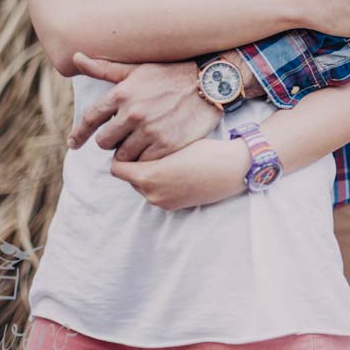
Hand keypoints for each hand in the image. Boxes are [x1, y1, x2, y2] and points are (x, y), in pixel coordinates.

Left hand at [66, 53, 222, 161]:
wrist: (209, 84)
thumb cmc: (171, 74)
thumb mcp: (137, 69)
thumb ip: (105, 69)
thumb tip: (76, 57)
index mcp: (122, 94)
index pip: (90, 119)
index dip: (79, 134)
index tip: (73, 144)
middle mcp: (132, 113)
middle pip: (105, 142)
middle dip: (111, 141)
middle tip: (124, 136)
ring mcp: (149, 130)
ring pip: (124, 156)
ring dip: (128, 152)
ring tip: (140, 142)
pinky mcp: (166, 145)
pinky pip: (144, 162)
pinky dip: (146, 159)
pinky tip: (154, 149)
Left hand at [111, 139, 249, 210]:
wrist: (232, 169)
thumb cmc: (205, 149)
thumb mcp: (171, 143)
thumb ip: (147, 148)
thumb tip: (130, 146)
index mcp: (148, 176)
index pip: (117, 167)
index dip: (122, 153)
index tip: (132, 142)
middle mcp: (151, 194)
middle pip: (128, 178)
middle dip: (134, 164)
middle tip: (148, 148)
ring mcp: (163, 203)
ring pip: (141, 186)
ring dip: (146, 175)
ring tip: (164, 159)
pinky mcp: (173, 208)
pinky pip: (155, 194)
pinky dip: (159, 183)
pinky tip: (174, 170)